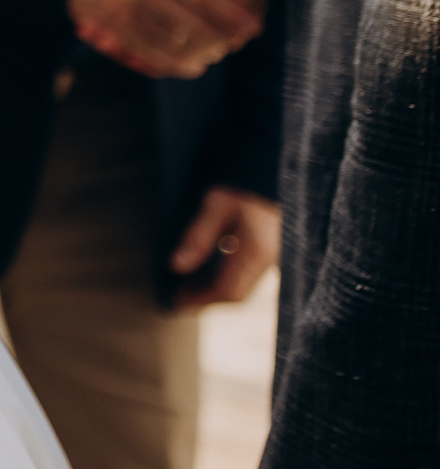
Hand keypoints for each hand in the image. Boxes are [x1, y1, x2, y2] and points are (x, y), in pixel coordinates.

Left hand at [170, 184, 279, 310]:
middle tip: (181, 296)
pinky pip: (254, 271)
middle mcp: (274, 259)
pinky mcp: (282, 245)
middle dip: (207, 298)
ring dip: (219, 287)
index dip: (199, 300)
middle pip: (238, 292)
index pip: (226, 291)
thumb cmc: (252, 178)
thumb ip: (197, 236)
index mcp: (258, 252)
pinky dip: (231, 274)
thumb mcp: (218, 202)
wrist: (293, 165)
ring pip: (247, 283)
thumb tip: (176, 266)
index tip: (176, 302)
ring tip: (192, 283)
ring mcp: (281, 254)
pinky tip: (214, 265)